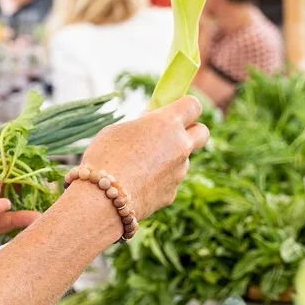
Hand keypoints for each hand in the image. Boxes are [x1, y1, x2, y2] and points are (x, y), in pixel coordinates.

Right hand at [79, 96, 208, 222]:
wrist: (102, 200)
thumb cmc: (104, 158)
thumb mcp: (117, 130)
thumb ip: (140, 124)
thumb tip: (150, 122)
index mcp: (167, 123)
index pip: (192, 105)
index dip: (183, 106)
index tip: (171, 109)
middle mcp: (180, 146)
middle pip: (202, 132)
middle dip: (191, 131)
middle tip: (168, 135)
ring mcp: (179, 172)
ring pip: (182, 160)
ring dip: (168, 159)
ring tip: (137, 166)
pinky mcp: (172, 193)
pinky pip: (169, 181)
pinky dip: (158, 180)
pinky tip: (135, 184)